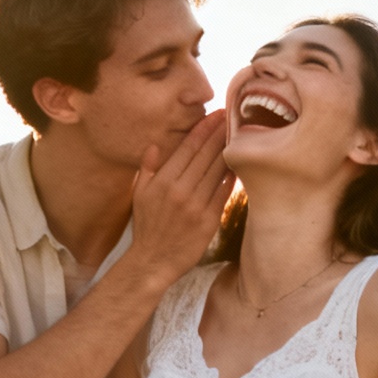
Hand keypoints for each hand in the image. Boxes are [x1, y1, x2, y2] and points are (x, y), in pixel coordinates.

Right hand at [124, 111, 234, 286]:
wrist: (153, 261)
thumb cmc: (146, 227)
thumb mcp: (139, 195)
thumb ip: (147, 169)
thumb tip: (155, 146)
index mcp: (163, 181)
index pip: (188, 148)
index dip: (204, 129)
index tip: (216, 115)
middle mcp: (180, 190)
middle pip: (206, 155)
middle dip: (220, 133)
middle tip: (233, 116)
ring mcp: (196, 205)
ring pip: (217, 171)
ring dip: (229, 151)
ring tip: (239, 134)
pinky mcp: (209, 220)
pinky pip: (224, 193)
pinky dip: (231, 177)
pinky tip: (238, 164)